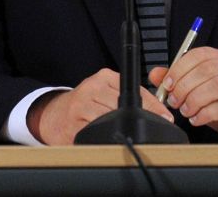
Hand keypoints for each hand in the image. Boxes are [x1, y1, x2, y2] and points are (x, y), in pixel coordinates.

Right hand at [27, 68, 172, 145]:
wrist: (52, 114)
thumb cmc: (85, 104)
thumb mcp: (108, 91)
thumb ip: (134, 97)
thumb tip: (163, 114)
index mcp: (104, 78)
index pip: (136, 90)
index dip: (153, 107)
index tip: (165, 118)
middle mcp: (91, 89)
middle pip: (126, 107)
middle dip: (141, 121)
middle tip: (150, 131)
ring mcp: (80, 108)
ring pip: (112, 122)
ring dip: (124, 132)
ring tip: (126, 135)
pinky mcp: (72, 127)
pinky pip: (97, 136)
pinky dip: (106, 140)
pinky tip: (107, 140)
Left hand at [149, 47, 217, 143]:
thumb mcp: (195, 91)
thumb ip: (176, 80)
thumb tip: (156, 74)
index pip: (200, 54)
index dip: (180, 68)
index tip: (168, 83)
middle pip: (207, 69)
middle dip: (185, 86)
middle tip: (174, 100)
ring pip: (217, 86)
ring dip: (195, 99)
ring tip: (185, 110)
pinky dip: (206, 113)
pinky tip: (197, 119)